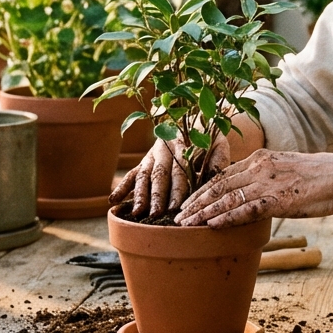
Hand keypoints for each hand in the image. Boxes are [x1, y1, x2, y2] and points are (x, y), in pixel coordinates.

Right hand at [109, 134, 230, 218]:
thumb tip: (212, 179)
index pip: (180, 170)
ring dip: (139, 195)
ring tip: (137, 213)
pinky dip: (122, 187)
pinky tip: (113, 200)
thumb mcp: (219, 145)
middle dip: (156, 196)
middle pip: (159, 175)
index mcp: (183, 145)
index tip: (175, 206)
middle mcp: (165, 149)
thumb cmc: (211, 138)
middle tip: (155, 215)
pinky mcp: (145, 160)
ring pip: (143, 175)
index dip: (177, 189)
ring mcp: (152, 155)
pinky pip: (132, 173)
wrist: (199, 118)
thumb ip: (217, 162)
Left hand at [175, 149, 332, 227]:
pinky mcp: (278, 199)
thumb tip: (254, 194)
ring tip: (185, 224)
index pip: (223, 174)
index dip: (202, 189)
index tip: (188, 201)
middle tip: (177, 215)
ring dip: (202, 212)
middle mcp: (260, 167)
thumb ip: (268, 179)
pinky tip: (210, 225)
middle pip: (218, 185)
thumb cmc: (320, 178)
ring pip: (226, 197)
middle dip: (195, 201)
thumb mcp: (287, 170)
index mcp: (261, 158)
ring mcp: (267, 183)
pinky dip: (225, 217)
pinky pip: (245, 209)